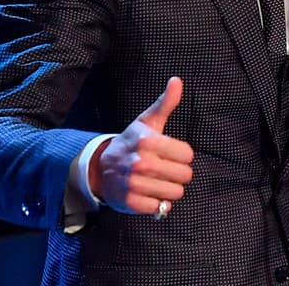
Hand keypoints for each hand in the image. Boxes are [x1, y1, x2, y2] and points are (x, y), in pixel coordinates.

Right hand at [90, 77, 194, 216]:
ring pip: (175, 193)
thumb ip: (166, 103)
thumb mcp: (147, 122)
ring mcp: (134, 183)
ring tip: (156, 180)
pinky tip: (148, 192)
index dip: (182, 155)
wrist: (101, 167)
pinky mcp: (130, 202)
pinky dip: (157, 203)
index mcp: (148, 141)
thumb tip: (177, 80)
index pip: (188, 155)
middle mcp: (140, 162)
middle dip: (178, 173)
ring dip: (169, 189)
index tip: (171, 153)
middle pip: (184, 175)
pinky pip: (160, 208)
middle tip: (164, 168)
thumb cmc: (132, 142)